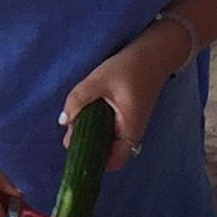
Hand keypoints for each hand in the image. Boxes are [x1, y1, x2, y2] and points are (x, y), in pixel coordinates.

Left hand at [60, 32, 183, 174]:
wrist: (153, 53)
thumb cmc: (130, 68)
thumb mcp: (99, 81)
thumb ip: (79, 100)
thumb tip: (63, 121)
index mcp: (129, 130)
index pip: (114, 162)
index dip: (95, 162)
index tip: (77, 151)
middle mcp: (132, 132)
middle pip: (108, 152)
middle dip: (88, 146)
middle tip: (72, 130)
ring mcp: (130, 124)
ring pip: (108, 140)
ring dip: (91, 133)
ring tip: (78, 118)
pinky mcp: (127, 115)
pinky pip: (111, 128)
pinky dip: (97, 124)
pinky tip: (88, 111)